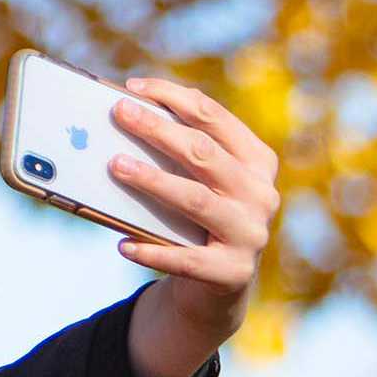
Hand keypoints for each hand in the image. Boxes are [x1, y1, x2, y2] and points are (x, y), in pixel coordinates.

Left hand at [105, 76, 278, 376]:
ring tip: (115, 165)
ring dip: (153, 181)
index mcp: (256, 162)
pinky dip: (151, 251)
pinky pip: (186, 260)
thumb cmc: (196, 221)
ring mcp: (250, 234)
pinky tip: (121, 244)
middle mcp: (261, 194)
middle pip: (204, 153)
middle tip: (118, 114)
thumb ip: (175, 157)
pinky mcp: (232, 272)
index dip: (172, 98)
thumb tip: (121, 123)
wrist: (219, 288)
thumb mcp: (197, 184)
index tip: (131, 88)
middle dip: (158, 130)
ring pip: (195, 200)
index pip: (213, 117)